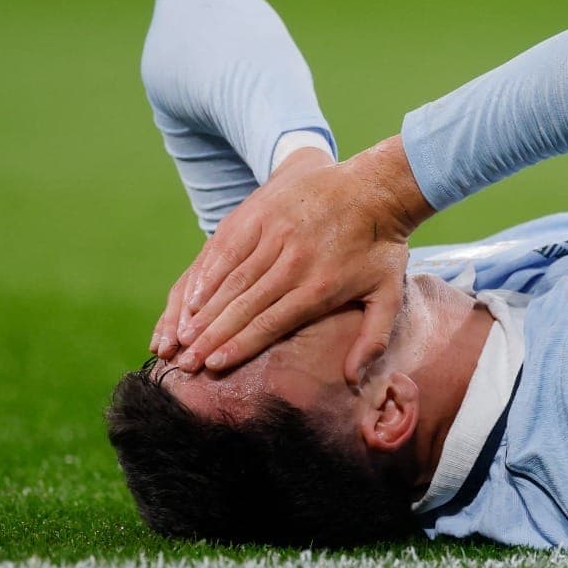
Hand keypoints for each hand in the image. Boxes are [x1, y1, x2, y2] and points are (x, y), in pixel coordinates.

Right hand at [153, 136, 433, 379]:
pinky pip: (224, 249)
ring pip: (229, 279)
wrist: (377, 186)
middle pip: (243, 305)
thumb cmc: (382, 246)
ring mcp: (274, 235)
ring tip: (178, 339)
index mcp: (320, 286)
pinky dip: (202, 276)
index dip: (240, 345)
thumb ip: (373, 339)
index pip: (271, 322)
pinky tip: (186, 299)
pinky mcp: (260, 215)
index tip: (213, 365)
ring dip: (200, 311)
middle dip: (211, 337)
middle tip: (186, 363)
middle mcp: (293, 262)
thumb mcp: (389, 294)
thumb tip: (355, 381)